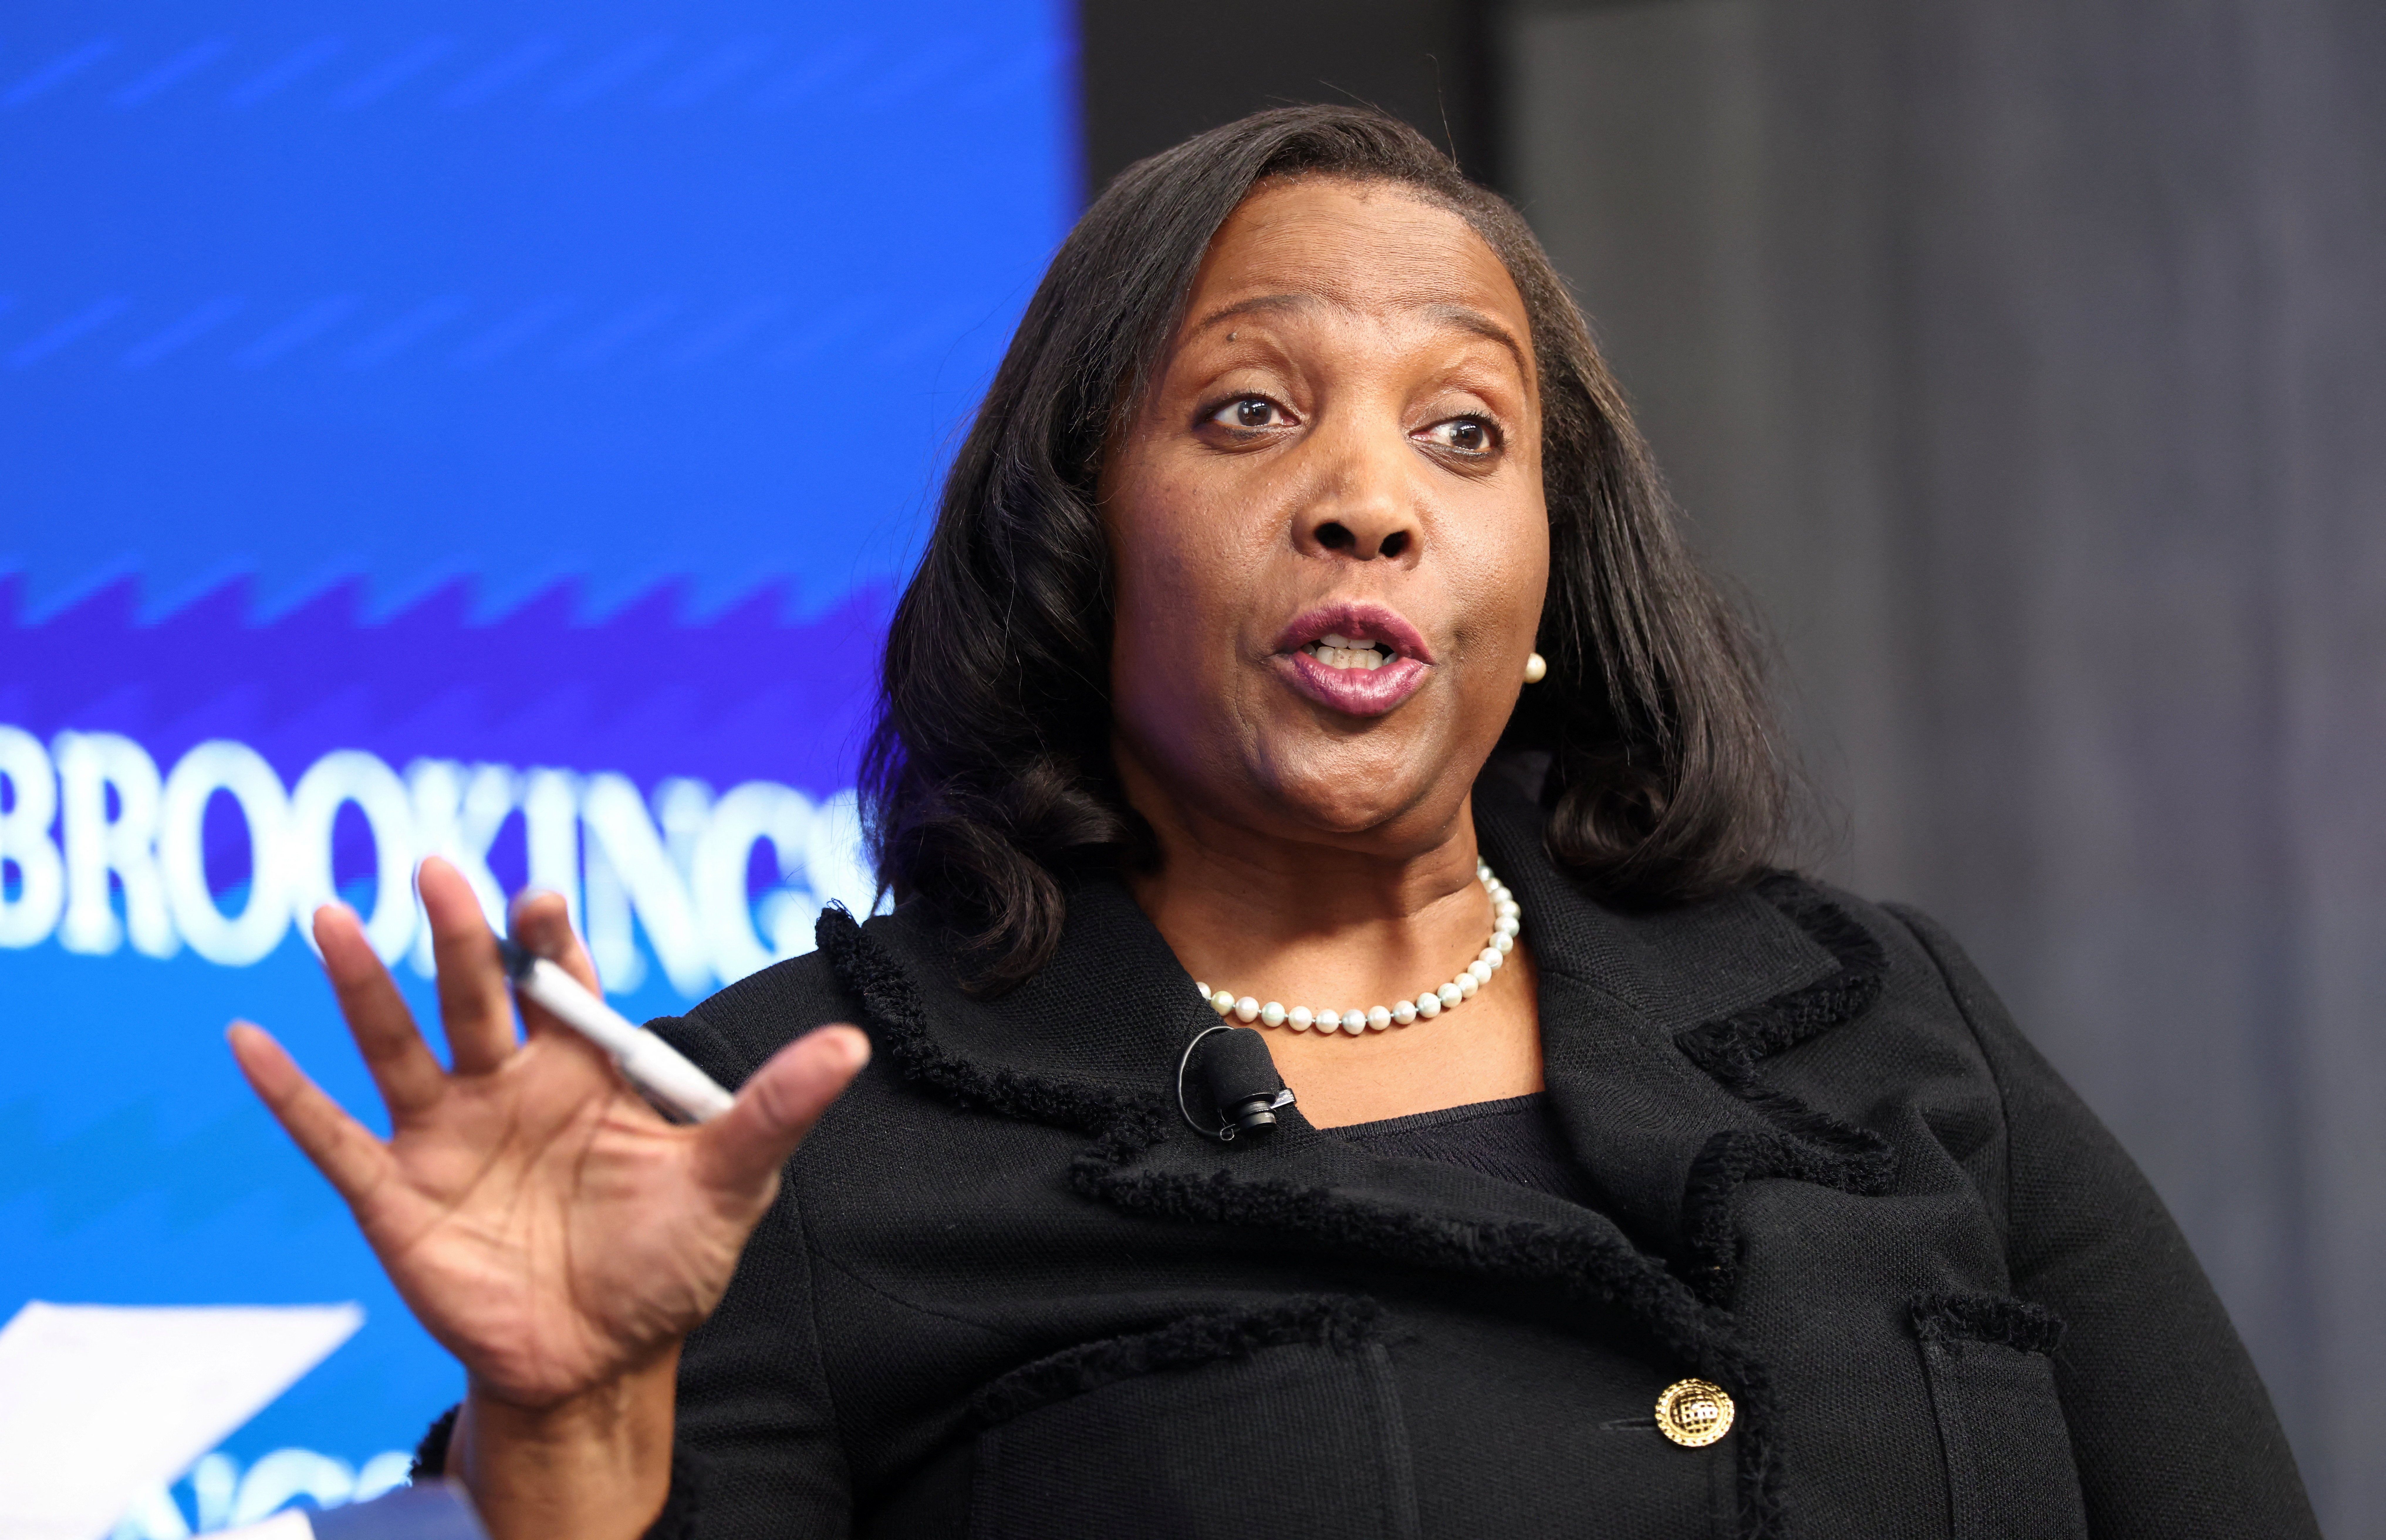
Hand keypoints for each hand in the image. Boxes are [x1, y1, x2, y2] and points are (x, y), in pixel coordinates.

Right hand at [230, 856, 868, 1410]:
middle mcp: (507, 1086)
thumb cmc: (667, 1265)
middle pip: (477, 995)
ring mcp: (445, 1136)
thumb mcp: (731, 1183)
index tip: (540, 897)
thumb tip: (851, 1046)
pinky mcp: (395, 1194)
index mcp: (582, 1072)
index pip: (562, 984)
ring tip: (331, 918)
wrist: (603, 1360)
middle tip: (438, 871)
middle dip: (459, 937)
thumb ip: (775, 1108)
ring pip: (397, 1042)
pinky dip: (289, 1091)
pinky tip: (249, 1040)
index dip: (548, 939)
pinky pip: (332, 1134)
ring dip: (362, 983)